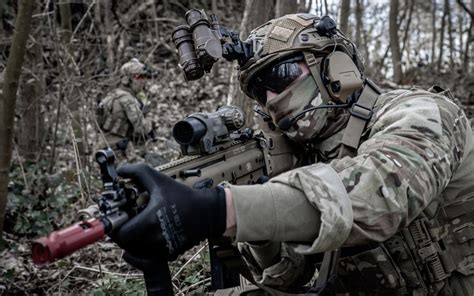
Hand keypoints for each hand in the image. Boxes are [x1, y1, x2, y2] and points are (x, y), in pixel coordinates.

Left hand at [110, 163, 225, 260]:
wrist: (208, 212)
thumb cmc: (184, 196)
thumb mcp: (159, 179)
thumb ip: (137, 171)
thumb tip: (121, 171)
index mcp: (150, 221)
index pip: (121, 234)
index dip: (115, 227)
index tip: (119, 219)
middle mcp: (156, 238)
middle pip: (126, 244)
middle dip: (123, 232)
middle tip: (126, 221)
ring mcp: (163, 249)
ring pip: (137, 252)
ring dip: (133, 241)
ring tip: (138, 227)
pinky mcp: (170, 254)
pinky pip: (149, 256)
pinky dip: (145, 248)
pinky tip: (149, 234)